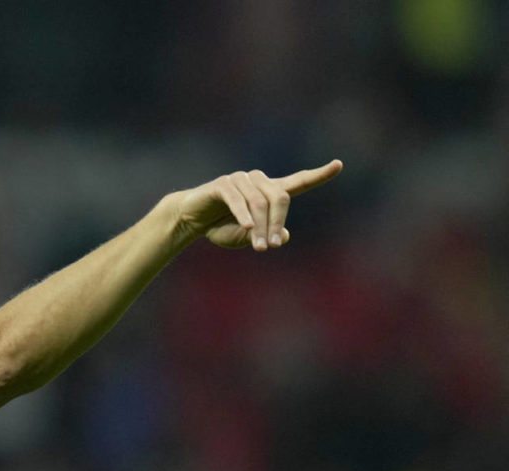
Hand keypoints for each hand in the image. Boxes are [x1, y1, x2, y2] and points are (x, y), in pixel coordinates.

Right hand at [170, 160, 342, 250]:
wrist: (191, 220)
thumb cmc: (221, 227)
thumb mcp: (248, 238)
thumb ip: (267, 235)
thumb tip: (284, 236)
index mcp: (269, 192)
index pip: (299, 182)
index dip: (319, 174)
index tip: (338, 164)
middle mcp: (258, 181)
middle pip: (280, 197)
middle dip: (277, 223)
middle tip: (270, 247)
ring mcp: (240, 180)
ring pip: (259, 202)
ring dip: (259, 227)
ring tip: (258, 248)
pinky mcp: (223, 184)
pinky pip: (238, 200)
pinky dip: (243, 215)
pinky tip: (246, 228)